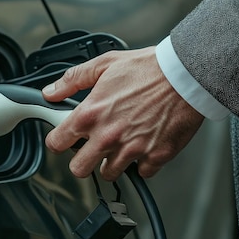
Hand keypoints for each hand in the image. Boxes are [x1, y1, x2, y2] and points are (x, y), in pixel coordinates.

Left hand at [42, 47, 203, 180]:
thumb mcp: (105, 64)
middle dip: (82, 160)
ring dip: (112, 162)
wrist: (187, 75)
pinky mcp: (155, 157)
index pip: (57, 143)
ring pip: (109, 173)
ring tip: (122, 142)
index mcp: (91, 114)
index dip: (58, 141)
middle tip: (91, 148)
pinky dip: (141, 163)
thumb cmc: (149, 68)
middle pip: (78, 170)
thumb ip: (73, 80)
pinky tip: (144, 145)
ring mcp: (132, 150)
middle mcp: (108, 136)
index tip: (63, 139)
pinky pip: (141, 172)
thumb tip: (51, 92)